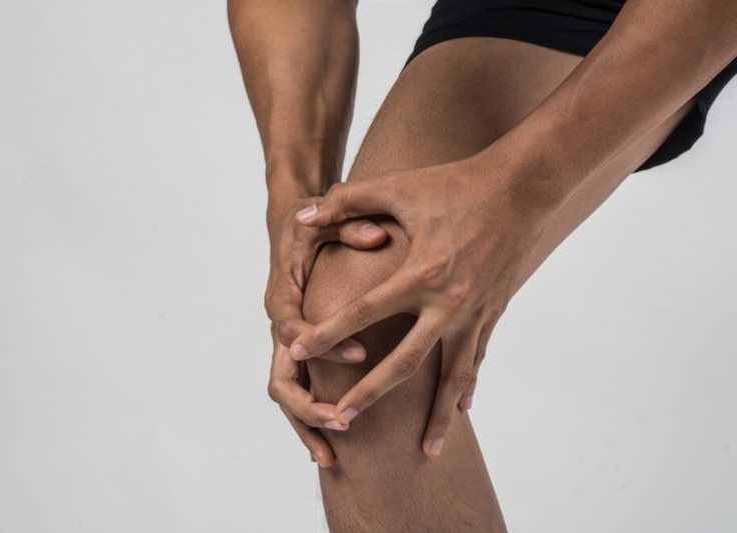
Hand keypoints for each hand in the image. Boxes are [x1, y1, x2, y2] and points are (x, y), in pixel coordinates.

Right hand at [265, 196, 387, 465]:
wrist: (289, 226)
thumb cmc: (308, 223)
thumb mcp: (324, 216)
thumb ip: (349, 226)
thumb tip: (377, 237)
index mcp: (281, 296)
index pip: (293, 329)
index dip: (325, 345)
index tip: (363, 354)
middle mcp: (278, 326)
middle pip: (280, 378)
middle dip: (308, 407)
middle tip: (343, 423)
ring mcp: (283, 343)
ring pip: (285, 395)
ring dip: (305, 426)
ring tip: (332, 458)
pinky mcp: (295, 351)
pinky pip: (297, 391)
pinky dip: (308, 418)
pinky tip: (331, 445)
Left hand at [287, 157, 554, 456]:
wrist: (522, 188)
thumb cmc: (456, 184)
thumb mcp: (398, 187)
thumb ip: (346, 201)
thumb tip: (302, 213)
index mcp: (419, 274)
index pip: (360, 314)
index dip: (324, 334)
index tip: (295, 354)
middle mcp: (447, 303)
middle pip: (403, 362)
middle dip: (369, 394)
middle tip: (341, 421)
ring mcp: (474, 312)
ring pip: (452, 377)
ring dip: (438, 415)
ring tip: (427, 451)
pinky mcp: (493, 311)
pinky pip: (478, 358)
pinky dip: (468, 386)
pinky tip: (464, 409)